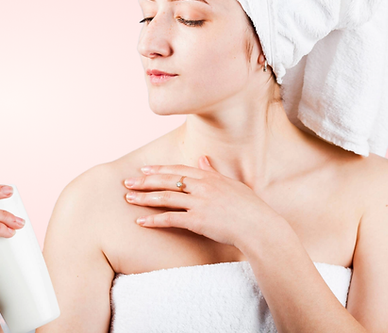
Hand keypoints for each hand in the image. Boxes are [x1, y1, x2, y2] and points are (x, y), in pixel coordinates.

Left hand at [122, 155, 281, 249]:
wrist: (259, 227)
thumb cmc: (249, 208)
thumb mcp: (231, 184)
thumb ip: (213, 173)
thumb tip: (202, 159)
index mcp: (209, 177)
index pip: (178, 169)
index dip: (159, 169)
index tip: (144, 170)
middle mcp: (202, 187)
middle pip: (167, 181)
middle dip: (145, 181)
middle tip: (127, 182)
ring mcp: (199, 203)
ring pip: (165, 197)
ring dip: (144, 198)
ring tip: (129, 198)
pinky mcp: (197, 220)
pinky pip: (170, 219)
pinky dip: (154, 220)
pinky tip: (141, 222)